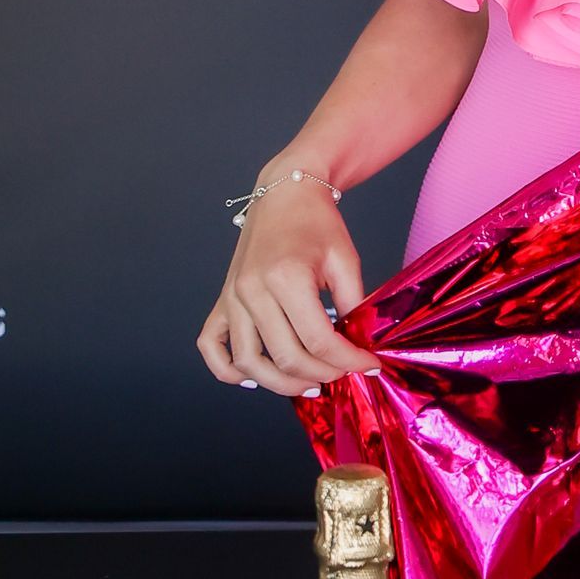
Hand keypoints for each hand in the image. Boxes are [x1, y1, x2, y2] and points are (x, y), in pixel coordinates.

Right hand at [197, 170, 378, 395]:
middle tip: (342, 375)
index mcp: (286, 278)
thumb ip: (354, 305)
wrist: (285, 193)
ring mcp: (232, 298)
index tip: (368, 365)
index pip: (319, 340)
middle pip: (285, 357)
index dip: (348, 360)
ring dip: (280, 383)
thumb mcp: (346, 261)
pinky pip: (211, 345)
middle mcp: (253, 291)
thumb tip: (359, 345)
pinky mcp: (222, 300)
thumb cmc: (317, 223)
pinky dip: (227, 369)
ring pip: (248, 362)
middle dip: (321, 374)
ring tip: (309, 385)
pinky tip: (253, 375)